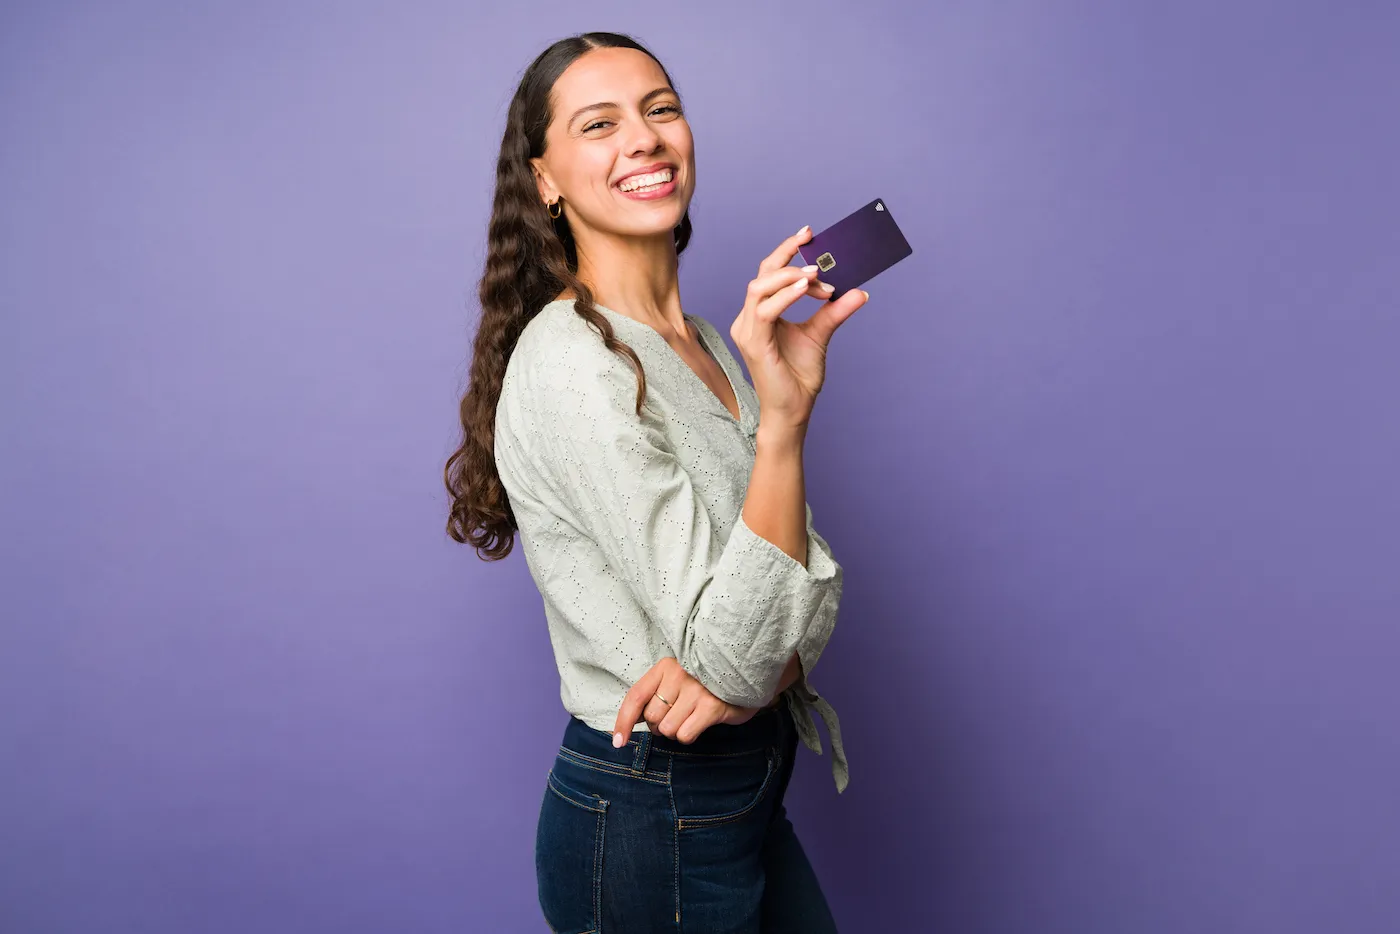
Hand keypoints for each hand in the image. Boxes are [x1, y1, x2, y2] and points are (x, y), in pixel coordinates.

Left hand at [611, 657, 761, 746]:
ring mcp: (696, 690)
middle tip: (678, 716)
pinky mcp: (711, 707)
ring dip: (677, 730)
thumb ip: (655, 695)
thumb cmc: (706, 682)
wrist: (746, 675)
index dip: (623, 722)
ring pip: (667, 729)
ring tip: (692, 716)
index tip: (618, 742)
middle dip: (660, 725)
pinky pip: (685, 735)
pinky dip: (689, 735)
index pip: (635, 697)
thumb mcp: (677, 680)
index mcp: (665, 667)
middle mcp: (679, 675)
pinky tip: (701, 722)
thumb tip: (631, 720)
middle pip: (652, 718)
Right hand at [729, 225, 869, 431]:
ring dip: (789, 275)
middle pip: (762, 274)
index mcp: (760, 314)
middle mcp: (748, 319)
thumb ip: (834, 311)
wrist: (793, 411)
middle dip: (787, 253)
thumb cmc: (799, 378)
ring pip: (760, 287)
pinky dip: (786, 295)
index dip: (787, 252)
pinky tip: (806, 288)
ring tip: (817, 272)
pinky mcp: (754, 343)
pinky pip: (765, 310)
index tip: (810, 235)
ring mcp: (748, 330)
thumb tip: (859, 291)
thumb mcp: (820, 335)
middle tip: (812, 240)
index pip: (769, 274)